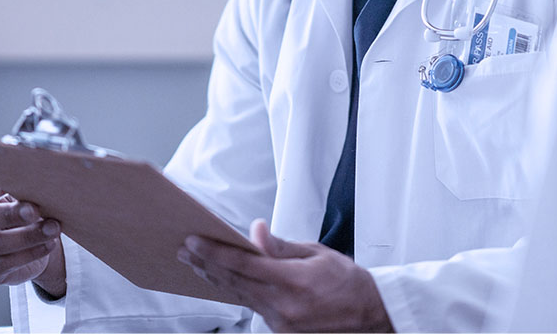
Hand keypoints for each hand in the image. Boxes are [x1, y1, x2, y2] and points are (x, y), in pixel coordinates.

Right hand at [0, 177, 65, 296]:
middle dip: (12, 214)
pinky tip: (47, 244)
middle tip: (35, 210)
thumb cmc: (20, 214)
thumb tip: (34, 188)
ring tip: (51, 229)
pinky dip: (30, 253)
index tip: (4, 187)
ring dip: (27, 236)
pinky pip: (5, 263)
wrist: (28, 245)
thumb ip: (19, 192)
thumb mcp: (18, 198)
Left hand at [178, 219, 392, 332]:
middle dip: (206, 264)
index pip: (243, 264)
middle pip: (234, 282)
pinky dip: (235, 291)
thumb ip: (281, 246)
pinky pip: (251, 307)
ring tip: (195, 263)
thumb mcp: (317, 253)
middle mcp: (284, 307)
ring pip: (239, 296)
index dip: (214, 252)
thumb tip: (255, 232)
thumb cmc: (348, 281)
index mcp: (293, 283)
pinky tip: (222, 281)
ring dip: (215, 278)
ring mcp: (281, 323)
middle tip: (184, 249)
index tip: (194, 240)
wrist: (371, 314)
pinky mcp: (281, 330)